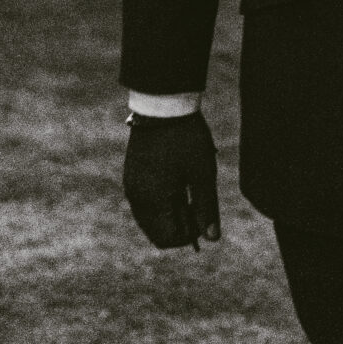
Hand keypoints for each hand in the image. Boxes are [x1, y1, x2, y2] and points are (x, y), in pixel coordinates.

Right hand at [124, 112, 219, 247]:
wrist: (163, 104)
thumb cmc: (187, 138)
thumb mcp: (203, 174)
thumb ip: (206, 208)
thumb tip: (211, 238)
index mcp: (152, 200)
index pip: (166, 239)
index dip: (188, 235)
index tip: (202, 214)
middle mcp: (136, 197)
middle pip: (156, 231)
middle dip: (178, 225)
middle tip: (196, 201)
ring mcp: (131, 185)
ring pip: (150, 217)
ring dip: (170, 212)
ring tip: (188, 188)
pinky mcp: (131, 174)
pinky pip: (144, 201)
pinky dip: (160, 201)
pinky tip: (176, 180)